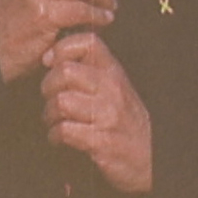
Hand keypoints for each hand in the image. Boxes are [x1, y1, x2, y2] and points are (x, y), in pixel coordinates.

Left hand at [39, 31, 154, 196]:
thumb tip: (53, 58)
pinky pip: (64, 130)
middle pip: (65, 72)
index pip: (88, 42)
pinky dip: (55, 136)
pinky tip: (61, 138)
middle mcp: (112, 90)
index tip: (49, 62)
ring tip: (56, 121)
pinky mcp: (101, 140)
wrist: (150, 156)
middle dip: (48, 87)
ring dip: (49, 115)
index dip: (61, 48)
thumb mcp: (114, 88)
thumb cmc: (124, 121)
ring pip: (60, 101)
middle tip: (51, 99)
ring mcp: (108, 115)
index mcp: (113, 73)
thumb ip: (90, 71)